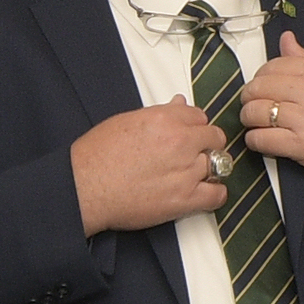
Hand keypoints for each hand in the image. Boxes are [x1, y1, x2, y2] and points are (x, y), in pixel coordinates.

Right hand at [72, 102, 230, 236]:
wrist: (84, 188)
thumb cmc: (96, 157)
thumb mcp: (125, 122)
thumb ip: (159, 113)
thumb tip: (179, 104)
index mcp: (165, 120)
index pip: (200, 116)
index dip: (194, 126)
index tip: (190, 135)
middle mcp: (180, 142)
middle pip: (214, 137)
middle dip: (206, 144)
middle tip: (193, 154)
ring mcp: (185, 171)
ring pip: (219, 164)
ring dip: (208, 169)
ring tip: (192, 175)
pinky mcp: (184, 199)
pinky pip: (217, 194)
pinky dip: (214, 194)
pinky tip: (203, 192)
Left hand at [242, 37, 303, 219]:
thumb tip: (287, 40)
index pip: (273, 66)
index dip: (260, 77)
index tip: (261, 86)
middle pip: (260, 87)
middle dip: (249, 97)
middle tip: (251, 104)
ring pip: (257, 113)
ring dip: (248, 119)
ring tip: (254, 123)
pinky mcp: (303, 146)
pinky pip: (263, 140)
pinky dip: (255, 141)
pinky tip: (260, 141)